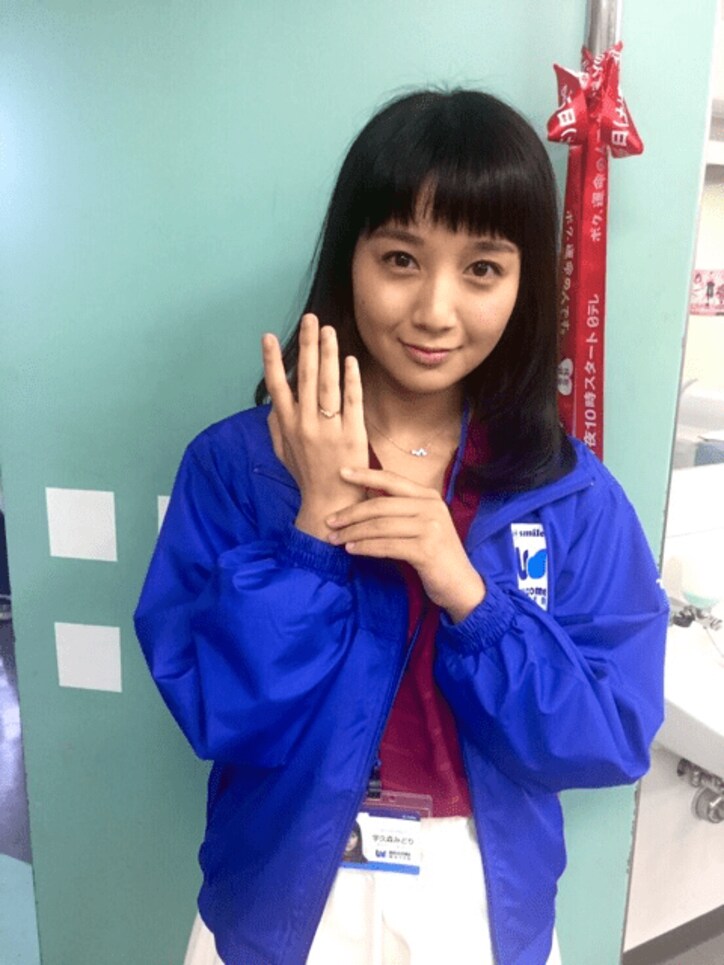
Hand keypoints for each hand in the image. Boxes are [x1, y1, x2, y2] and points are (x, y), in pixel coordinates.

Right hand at [263, 314, 368, 539]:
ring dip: (328, 354)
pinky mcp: (352, 434)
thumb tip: (271, 405)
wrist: (329, 505)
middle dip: (307, 345)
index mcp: (288, 425)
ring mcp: (329, 428)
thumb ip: (276, 426)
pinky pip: (351, 401)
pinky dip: (350, 379)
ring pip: (327, 384)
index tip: (268, 336)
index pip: (277, 386)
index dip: (271, 360)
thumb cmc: (307, 478)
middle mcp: (305, 423)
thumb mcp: (283, 453)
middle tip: (310, 319)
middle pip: (305, 376)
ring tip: (329, 330)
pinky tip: (349, 360)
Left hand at [326, 467, 485, 622]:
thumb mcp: (422, 524)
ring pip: (379, 526)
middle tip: (329, 521)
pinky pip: (386, 546)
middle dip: (350, 514)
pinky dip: (365, 548)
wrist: (461, 585)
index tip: (341, 473)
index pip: (392, 480)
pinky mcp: (426, 549)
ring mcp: (430, 527)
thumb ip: (401, 509)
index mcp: (429, 496)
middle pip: (380, 505)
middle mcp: (431, 507)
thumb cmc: (435, 555)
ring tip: (334, 539)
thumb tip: (365, 494)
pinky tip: (351, 550)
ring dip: (352, 533)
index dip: (365, 475)